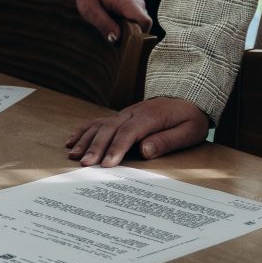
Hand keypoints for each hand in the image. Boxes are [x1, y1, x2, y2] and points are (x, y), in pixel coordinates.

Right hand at [65, 96, 207, 166]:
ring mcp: (125, 113)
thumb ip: (168, 140)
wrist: (187, 98)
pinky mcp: (120, 116)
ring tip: (75, 156)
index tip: (107, 163)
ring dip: (86, 140)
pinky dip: (84, 130)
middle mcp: (133, 113)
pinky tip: (72, 141)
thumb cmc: (189, 118)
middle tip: (86, 164)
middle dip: (97, 147)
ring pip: (100, 125)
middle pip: (111, 129)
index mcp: (151, 116)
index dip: (117, 148)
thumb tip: (145, 150)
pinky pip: (98, 121)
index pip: (130, 132)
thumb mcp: (189, 131)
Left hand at [74, 0, 153, 42]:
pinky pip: (136, 23)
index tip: (122, 41)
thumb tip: (116, 39)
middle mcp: (137, 3)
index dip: (137, 36)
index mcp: (126, 1)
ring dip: (127, 32)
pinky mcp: (136, 8)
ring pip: (140, 27)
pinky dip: (127, 28)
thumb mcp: (89, 7)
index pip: (144, 23)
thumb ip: (103, 23)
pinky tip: (114, 23)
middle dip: (130, 37)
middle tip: (112, 35)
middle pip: (144, 28)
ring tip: (111, 26)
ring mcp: (139, 5)